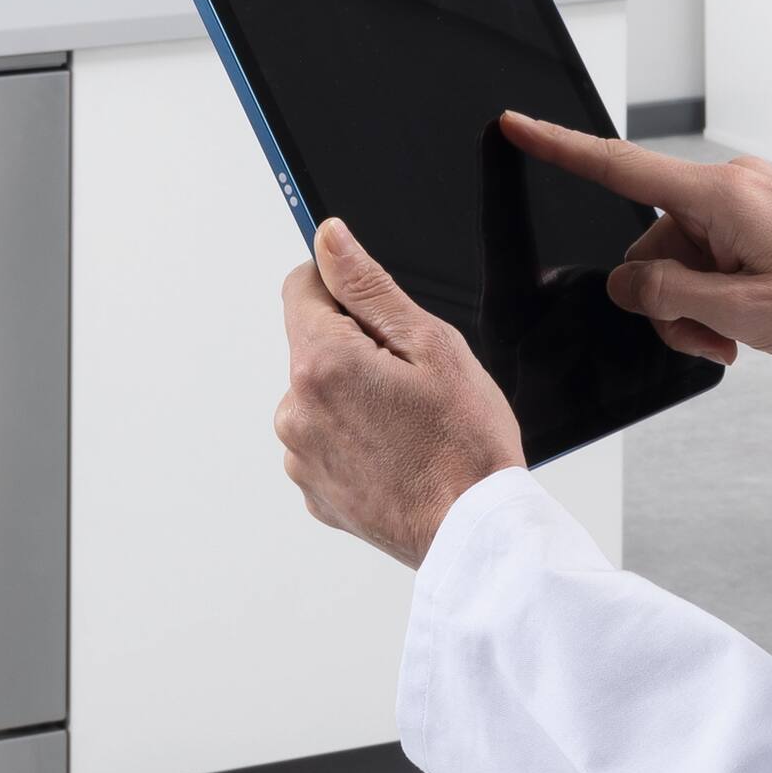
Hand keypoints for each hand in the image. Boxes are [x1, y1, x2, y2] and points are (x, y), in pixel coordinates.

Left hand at [276, 219, 527, 566]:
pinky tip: (398, 455)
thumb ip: (368, 285)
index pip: (302, 288)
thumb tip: (327, 239)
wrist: (476, 533)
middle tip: (412, 382)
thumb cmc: (466, 444)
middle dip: (356, 350)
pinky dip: (355, 440)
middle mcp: (295, 411)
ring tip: (409, 425)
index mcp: (321, 364)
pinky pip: (326, 443)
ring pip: (320, 396)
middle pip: (313, 346)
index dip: (344, 289)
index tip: (381, 317)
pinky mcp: (314, 491)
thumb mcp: (430, 344)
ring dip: (354, 397)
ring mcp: (300, 457)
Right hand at [497, 114, 771, 366]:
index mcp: (722, 196)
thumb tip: (627, 285)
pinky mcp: (762, 218)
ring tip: (737, 339)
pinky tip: (747, 325)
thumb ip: (668, 295)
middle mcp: (731, 187)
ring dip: (693, 306)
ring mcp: (749, 201)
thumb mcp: (741, 313)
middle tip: (711, 340)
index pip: (620, 167)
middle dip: (664, 298)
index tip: (515, 124)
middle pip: (651, 244)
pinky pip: (712, 256)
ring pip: (680, 259)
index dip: (559, 147)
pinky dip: (716, 295)